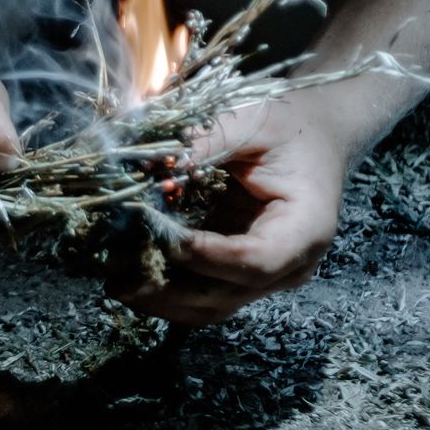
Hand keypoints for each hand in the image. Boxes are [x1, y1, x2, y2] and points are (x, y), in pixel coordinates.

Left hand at [112, 90, 348, 324]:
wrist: (314, 137)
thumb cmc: (290, 127)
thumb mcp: (254, 123)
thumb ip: (208, 142)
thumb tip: (149, 165)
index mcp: (307, 228)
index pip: (259, 260)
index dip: (211, 257)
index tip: (168, 239)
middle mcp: (289, 265)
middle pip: (227, 295)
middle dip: (169, 288)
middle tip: (119, 274)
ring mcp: (263, 277)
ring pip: (209, 307)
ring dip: (159, 299)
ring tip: (114, 280)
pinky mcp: (237, 274)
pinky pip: (200, 296)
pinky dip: (163, 290)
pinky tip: (127, 275)